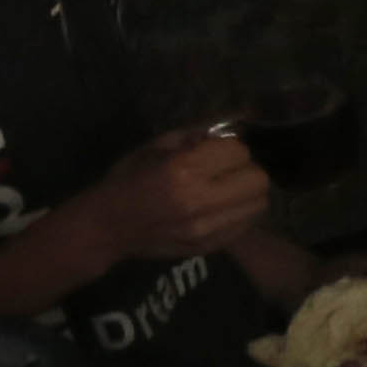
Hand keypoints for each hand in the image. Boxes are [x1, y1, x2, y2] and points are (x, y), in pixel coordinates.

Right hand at [84, 125, 270, 269]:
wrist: (107, 226)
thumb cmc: (129, 178)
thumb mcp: (157, 145)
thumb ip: (199, 132)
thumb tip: (238, 118)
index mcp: (183, 169)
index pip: (239, 151)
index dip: (231, 147)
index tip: (218, 150)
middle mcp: (199, 200)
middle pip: (259, 179)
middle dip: (246, 169)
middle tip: (228, 169)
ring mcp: (205, 229)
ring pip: (258, 204)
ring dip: (247, 192)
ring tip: (227, 189)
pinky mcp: (207, 247)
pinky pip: (246, 226)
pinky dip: (240, 213)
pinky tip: (221, 207)